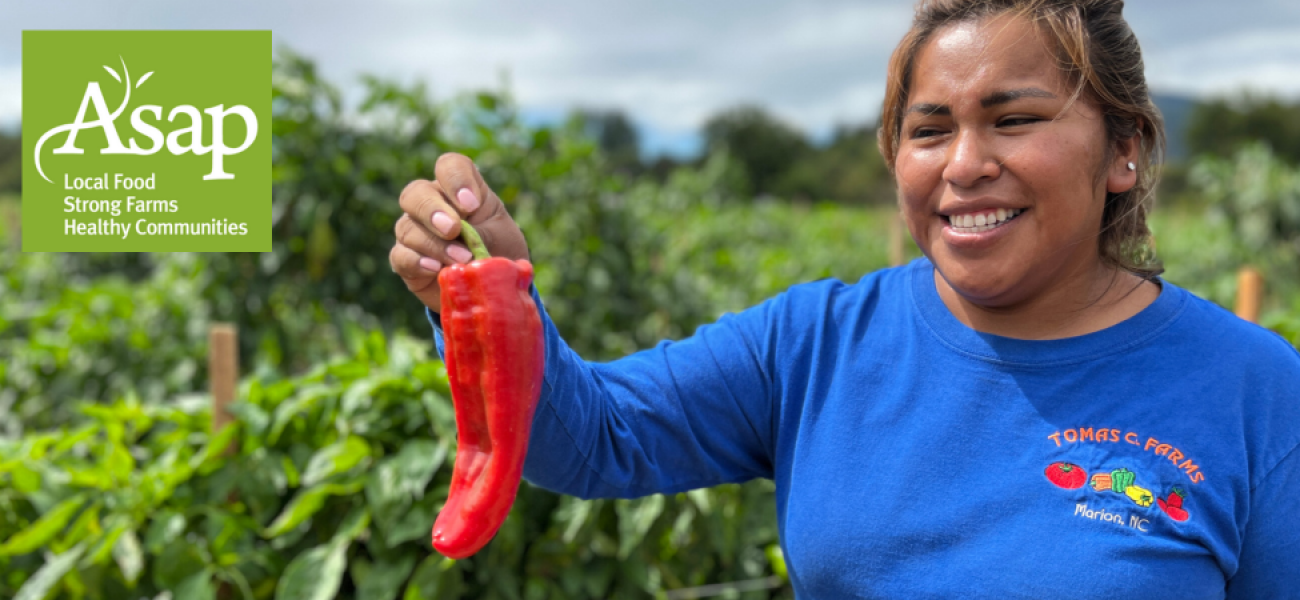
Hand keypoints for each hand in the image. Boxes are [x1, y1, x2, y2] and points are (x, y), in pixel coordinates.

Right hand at [390, 152, 529, 313]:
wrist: (495, 288)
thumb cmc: (501, 252)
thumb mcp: (502, 237)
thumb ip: (482, 232)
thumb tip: (458, 239)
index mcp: (461, 190)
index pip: (449, 166)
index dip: (456, 179)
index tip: (471, 204)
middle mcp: (433, 204)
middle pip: (416, 192)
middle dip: (432, 210)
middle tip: (453, 229)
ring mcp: (415, 232)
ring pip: (407, 227)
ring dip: (434, 244)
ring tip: (461, 259)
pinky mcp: (406, 261)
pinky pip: (400, 256)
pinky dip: (417, 262)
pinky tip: (436, 269)